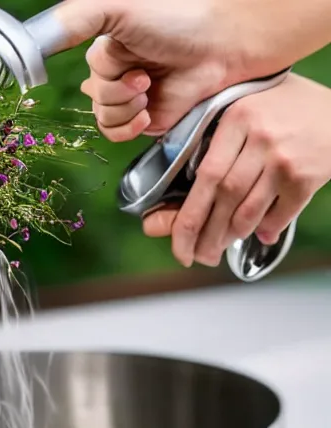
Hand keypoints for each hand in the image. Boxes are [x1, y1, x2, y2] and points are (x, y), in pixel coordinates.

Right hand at [50, 0, 330, 138]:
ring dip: (126, 106)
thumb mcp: (116, 8)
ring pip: (103, 117)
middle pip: (93, 98)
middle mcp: (117, 76)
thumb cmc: (173, 19)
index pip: (86, 73)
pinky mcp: (145, 121)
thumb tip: (35, 42)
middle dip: (117, 89)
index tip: (125, 58)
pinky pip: (117, 134)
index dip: (104, 72)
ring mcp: (132, 101)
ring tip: (149, 89)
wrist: (217, 47)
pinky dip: (128, 127)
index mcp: (108, 51)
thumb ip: (74, 20)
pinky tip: (147, 113)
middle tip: (145, 74)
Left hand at [142, 74, 330, 266]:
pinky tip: (260, 236)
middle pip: (224, 198)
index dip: (188, 216)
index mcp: (236, 119)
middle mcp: (259, 138)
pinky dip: (267, 229)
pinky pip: (280, 214)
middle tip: (198, 256)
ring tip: (219, 248)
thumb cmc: (284, 111)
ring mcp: (285, 158)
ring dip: (232, 235)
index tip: (179, 242)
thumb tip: (185, 190)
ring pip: (248, 211)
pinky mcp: (308, 175)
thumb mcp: (245, 110)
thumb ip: (216, 145)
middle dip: (206, 235)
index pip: (205, 177)